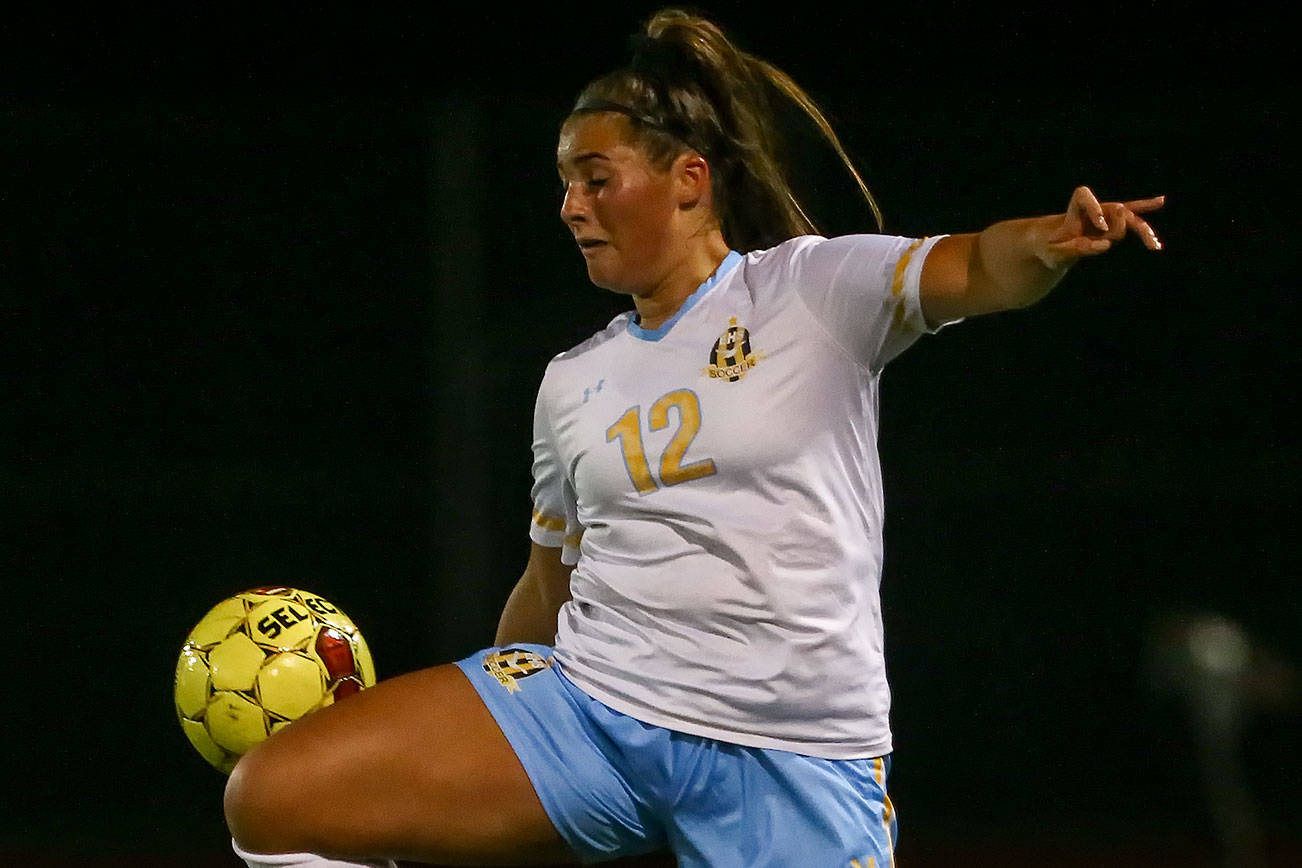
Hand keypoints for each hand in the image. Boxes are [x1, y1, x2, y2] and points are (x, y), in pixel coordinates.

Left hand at [1038, 186, 1163, 268]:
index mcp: (1073, 210)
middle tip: (1114, 237)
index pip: (1084, 196)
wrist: (1049, 244)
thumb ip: (1076, 249)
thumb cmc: (1048, 248)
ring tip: (1153, 245)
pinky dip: (1145, 207)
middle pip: (1113, 209)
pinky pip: (1132, 216)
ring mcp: (1105, 215)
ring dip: (1142, 230)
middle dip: (1118, 224)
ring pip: (1128, 217)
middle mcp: (1093, 209)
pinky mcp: (1113, 224)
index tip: (1099, 226)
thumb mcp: (1055, 254)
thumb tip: (1105, 246)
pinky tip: (1162, 200)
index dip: (1094, 209)